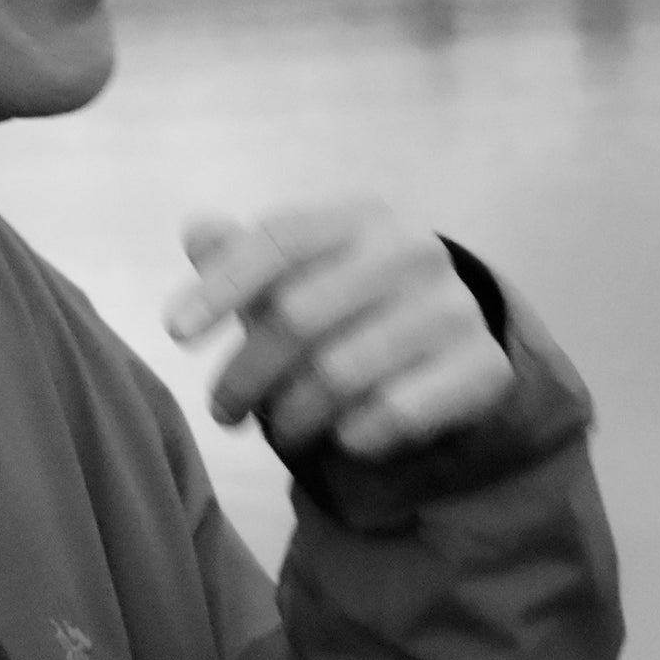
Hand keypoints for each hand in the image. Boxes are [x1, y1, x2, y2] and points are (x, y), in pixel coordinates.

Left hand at [163, 201, 514, 459]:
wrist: (463, 350)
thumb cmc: (357, 312)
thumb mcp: (302, 281)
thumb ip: (248, 259)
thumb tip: (196, 230)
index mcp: (361, 219)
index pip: (280, 241)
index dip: (222, 284)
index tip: (175, 332)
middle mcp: (413, 250)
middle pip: (298, 314)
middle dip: (246, 373)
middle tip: (225, 412)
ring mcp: (454, 306)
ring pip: (340, 370)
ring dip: (293, 414)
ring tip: (281, 431)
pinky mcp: (484, 366)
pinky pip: (397, 411)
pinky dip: (356, 435)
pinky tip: (344, 439)